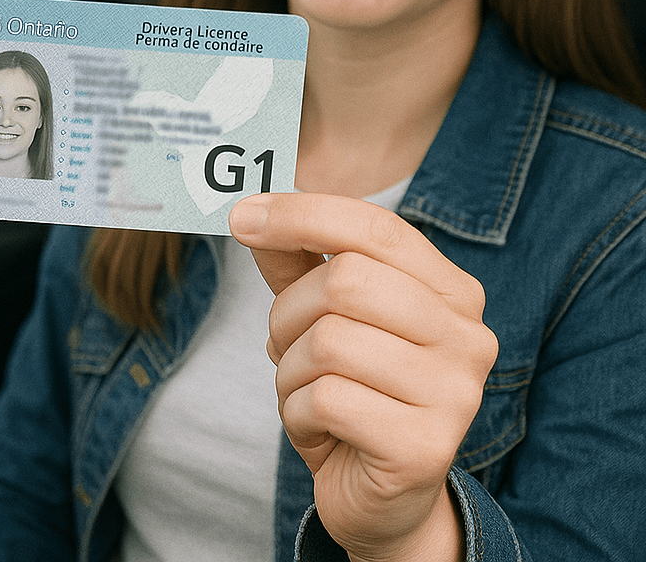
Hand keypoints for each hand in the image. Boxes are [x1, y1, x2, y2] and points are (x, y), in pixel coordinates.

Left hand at [229, 193, 497, 561]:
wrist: (383, 499)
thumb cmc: (354, 391)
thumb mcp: (323, 316)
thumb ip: (296, 261)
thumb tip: (253, 210)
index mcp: (451, 290)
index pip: (375, 228)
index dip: (302, 215)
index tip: (242, 216)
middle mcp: (467, 335)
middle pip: (345, 281)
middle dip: (289, 312)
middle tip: (282, 344)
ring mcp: (454, 393)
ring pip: (328, 341)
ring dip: (290, 370)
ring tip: (306, 392)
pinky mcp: (424, 447)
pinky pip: (326, 400)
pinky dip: (298, 413)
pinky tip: (320, 430)